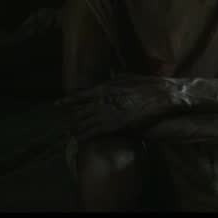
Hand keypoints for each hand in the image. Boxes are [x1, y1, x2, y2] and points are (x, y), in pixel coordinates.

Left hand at [56, 76, 175, 139]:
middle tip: (64, 123)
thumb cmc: (147, 86)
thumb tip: (112, 77)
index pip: (81, 95)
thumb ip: (117, 79)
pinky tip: (77, 140)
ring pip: (84, 122)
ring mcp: (106, 113)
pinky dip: (84, 136)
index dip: (68, 100)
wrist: (159, 96)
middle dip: (71, 117)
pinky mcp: (113, 125)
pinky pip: (93, 132)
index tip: (57, 104)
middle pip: (80, 110)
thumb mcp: (129, 78)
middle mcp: (101, 100)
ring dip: (75, 128)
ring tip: (68, 133)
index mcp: (104, 88)